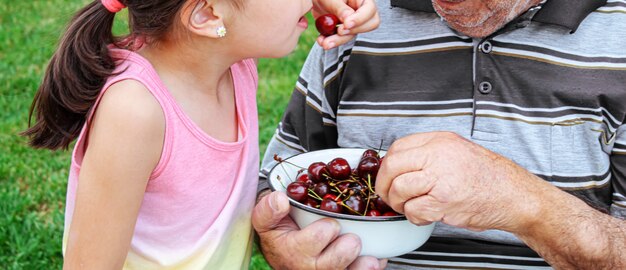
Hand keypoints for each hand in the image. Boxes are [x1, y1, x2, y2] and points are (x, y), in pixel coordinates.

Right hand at [252, 191, 386, 268]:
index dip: (326, 230)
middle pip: (337, 261)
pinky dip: (371, 266)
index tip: (329, 224)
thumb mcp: (266, 220)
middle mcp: (310, 267)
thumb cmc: (279, 234)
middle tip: (350, 237)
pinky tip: (374, 258)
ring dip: (363, 261)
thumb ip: (268, 209)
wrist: (283, 255)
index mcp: (292, 250)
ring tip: (360, 246)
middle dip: (348, 245)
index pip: (315, 241)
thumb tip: (280, 198)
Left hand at [312, 0, 379, 49]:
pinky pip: (342, 39)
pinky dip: (332, 41)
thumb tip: (348, 18)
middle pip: (370, 24)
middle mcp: (361, 11)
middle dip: (353, 31)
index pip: (370, 9)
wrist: (317, 1)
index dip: (360, 19)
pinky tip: (322, 40)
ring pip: (353, 35)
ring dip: (339, 40)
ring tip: (325, 42)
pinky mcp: (345, 30)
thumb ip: (340, 8)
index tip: (346, 24)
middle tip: (339, 31)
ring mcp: (354, 22)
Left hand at [375, 132, 542, 232]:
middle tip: (387, 194)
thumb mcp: (458, 150)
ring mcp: (440, 178)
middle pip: (392, 166)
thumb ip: (429, 153)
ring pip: (399, 189)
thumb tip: (399, 164)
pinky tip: (425, 214)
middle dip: (384, 184)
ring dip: (398, 203)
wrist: (513, 195)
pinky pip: (413, 210)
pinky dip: (414, 216)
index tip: (386, 175)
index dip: (386, 165)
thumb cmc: (488, 176)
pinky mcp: (443, 201)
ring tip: (408, 206)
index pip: (398, 147)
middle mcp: (438, 156)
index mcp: (440, 141)